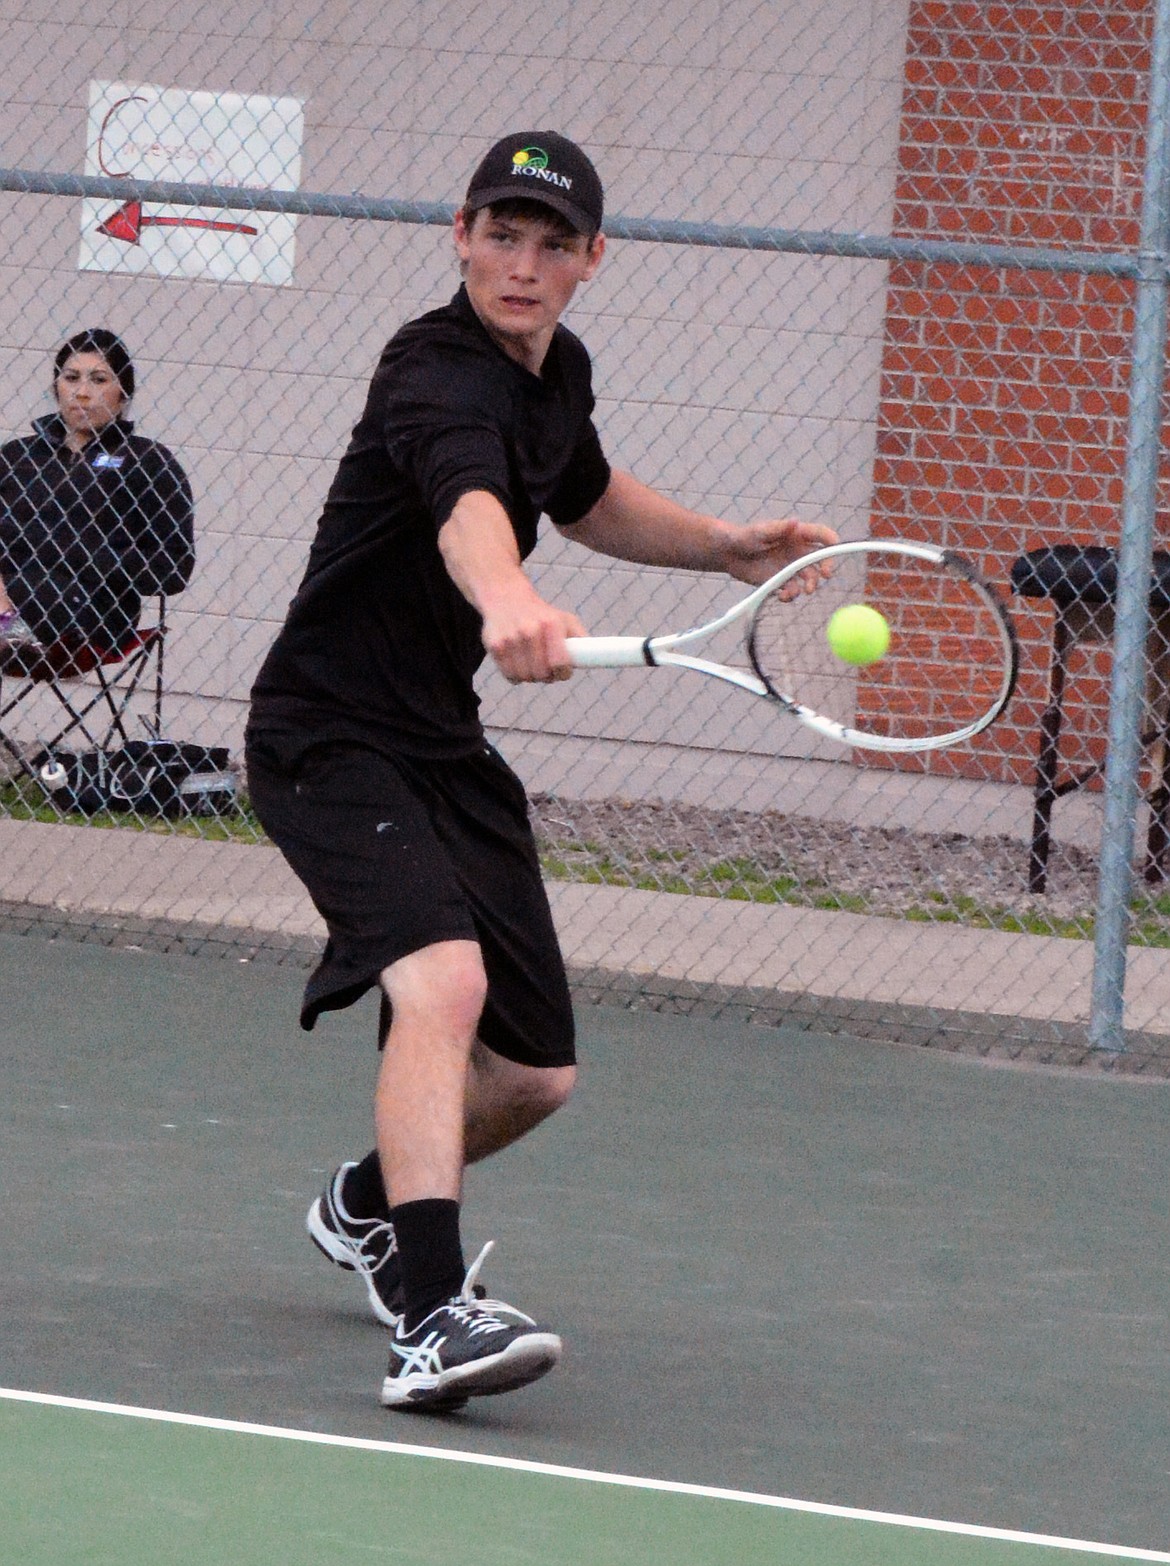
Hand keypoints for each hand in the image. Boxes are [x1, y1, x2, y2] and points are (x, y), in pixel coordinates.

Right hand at [481, 587, 586, 683]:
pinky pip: (509, 675)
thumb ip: (580, 639)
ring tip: (533, 664)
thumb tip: (593, 659)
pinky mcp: (495, 646)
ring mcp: (510, 639)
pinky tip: (519, 662)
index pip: (559, 662)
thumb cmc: (541, 614)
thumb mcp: (564, 619)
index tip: (563, 671)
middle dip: (547, 676)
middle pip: (541, 674)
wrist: (505, 597)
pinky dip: (516, 675)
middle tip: (547, 670)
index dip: (563, 672)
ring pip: (525, 677)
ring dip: (531, 677)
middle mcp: (530, 630)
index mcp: (551, 624)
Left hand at [722, 518, 838, 598]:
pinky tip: (782, 597)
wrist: (728, 554)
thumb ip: (777, 528)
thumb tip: (795, 522)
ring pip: (809, 579)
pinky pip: (793, 590)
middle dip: (823, 571)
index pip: (822, 536)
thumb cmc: (743, 536)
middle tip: (819, 580)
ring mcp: (790, 567)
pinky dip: (791, 596)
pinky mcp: (781, 581)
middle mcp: (798, 551)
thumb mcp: (759, 531)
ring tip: (795, 592)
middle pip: (820, 561)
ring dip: (807, 587)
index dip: (832, 543)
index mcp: (797, 535)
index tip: (834, 554)